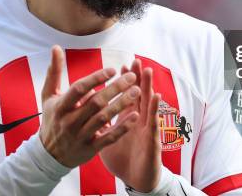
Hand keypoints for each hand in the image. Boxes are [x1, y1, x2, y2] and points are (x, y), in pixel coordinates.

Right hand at [39, 45, 140, 167]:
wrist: (49, 155)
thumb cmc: (52, 119)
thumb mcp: (48, 96)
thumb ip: (54, 72)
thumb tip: (55, 47)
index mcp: (61, 106)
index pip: (79, 89)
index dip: (96, 78)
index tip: (113, 70)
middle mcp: (70, 121)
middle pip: (95, 102)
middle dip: (115, 88)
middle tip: (132, 77)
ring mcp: (80, 136)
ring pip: (104, 118)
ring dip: (122, 104)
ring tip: (137, 91)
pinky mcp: (90, 148)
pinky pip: (109, 137)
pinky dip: (122, 127)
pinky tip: (136, 115)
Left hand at [100, 59, 161, 191]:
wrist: (135, 180)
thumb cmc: (122, 160)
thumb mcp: (107, 140)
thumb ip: (99, 126)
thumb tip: (85, 115)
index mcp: (127, 120)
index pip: (125, 96)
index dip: (123, 83)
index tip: (120, 67)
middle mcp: (138, 121)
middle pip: (139, 95)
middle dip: (137, 78)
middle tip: (136, 61)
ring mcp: (146, 129)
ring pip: (148, 104)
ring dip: (148, 87)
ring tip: (148, 70)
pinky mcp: (152, 140)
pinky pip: (154, 123)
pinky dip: (156, 109)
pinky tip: (157, 97)